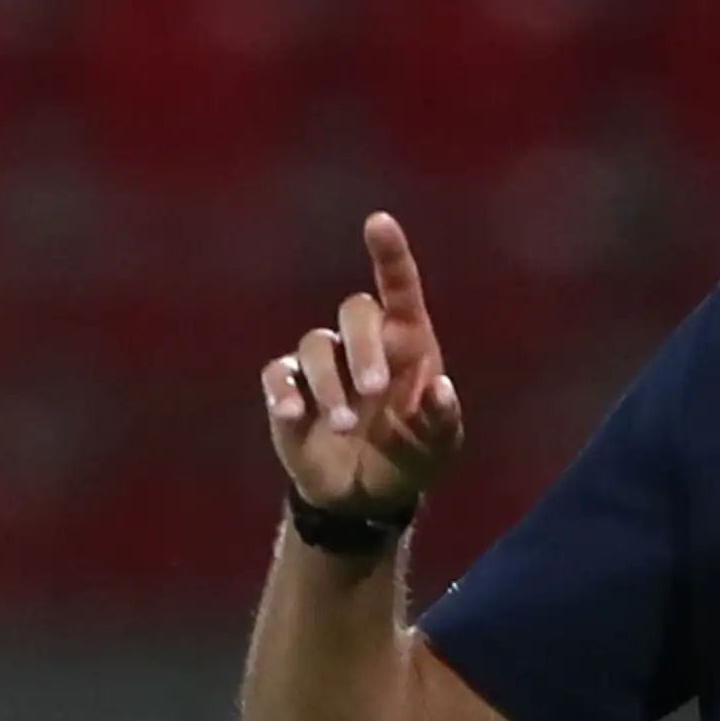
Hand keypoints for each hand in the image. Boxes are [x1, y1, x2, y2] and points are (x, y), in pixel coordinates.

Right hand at [265, 212, 466, 523]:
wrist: (365, 497)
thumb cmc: (409, 458)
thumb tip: (440, 389)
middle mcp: (364, 344)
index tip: (378, 223)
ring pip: (315, 345)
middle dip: (363, 347)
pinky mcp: (288, 391)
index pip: (398, 288)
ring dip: (330, 384)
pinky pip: (277, 375)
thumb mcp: (437, 447)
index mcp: (407, 344)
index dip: (389, 254)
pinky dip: (283, 392)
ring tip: (347, 427)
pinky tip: (294, 417)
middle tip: (375, 392)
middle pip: (355, 311)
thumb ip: (442, 420)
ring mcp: (323, 365)